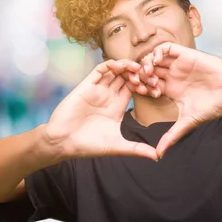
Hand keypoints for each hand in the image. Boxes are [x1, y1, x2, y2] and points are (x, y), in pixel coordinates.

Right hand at [44, 59, 158, 160]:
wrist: (63, 143)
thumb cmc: (89, 145)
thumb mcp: (118, 146)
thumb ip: (137, 149)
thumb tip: (158, 157)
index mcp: (118, 106)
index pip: (135, 89)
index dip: (146, 86)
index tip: (157, 88)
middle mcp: (109, 95)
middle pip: (128, 77)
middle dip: (141, 74)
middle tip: (151, 76)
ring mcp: (99, 89)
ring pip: (116, 70)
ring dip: (128, 67)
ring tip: (139, 69)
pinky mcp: (87, 85)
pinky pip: (100, 70)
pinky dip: (112, 65)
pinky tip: (122, 66)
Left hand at [140, 43, 221, 156]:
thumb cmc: (213, 106)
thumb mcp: (187, 122)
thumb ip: (171, 135)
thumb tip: (158, 155)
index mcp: (170, 89)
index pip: (147, 84)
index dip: (140, 87)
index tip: (140, 93)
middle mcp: (172, 76)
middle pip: (147, 69)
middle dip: (140, 74)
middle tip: (140, 81)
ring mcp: (178, 65)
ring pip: (153, 57)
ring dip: (146, 62)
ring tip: (147, 72)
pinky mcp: (185, 55)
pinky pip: (165, 48)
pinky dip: (157, 52)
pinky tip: (156, 62)